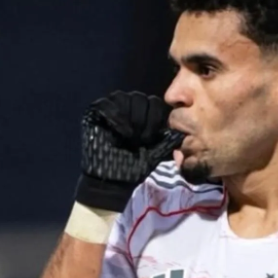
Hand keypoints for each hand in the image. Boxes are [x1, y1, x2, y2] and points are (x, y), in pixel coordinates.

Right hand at [76, 90, 184, 211]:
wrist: (113, 180)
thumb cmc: (135, 167)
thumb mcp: (156, 151)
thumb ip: (167, 138)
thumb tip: (182, 130)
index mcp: (143, 115)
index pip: (154, 103)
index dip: (156, 117)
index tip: (154, 137)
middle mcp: (127, 108)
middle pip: (140, 98)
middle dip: (144, 118)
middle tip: (143, 138)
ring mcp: (110, 108)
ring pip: (123, 98)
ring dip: (131, 117)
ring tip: (131, 136)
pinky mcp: (95, 113)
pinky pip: (106, 105)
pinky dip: (115, 116)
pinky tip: (122, 131)